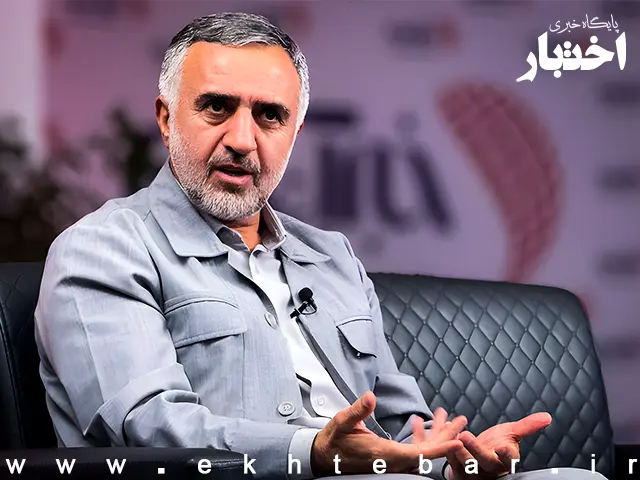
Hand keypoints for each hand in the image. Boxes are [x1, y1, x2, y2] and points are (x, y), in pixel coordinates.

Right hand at [311, 392, 464, 475]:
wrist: (324, 457)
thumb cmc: (334, 440)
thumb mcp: (342, 422)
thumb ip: (358, 410)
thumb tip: (370, 397)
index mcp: (383, 454)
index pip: (418, 454)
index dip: (439, 449)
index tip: (457, 442)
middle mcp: (391, 461)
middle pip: (426, 452)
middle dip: (446, 437)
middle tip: (462, 422)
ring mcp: (392, 461)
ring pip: (421, 451)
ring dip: (437, 436)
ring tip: (452, 421)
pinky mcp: (390, 458)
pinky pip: (412, 450)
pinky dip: (422, 438)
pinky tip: (424, 425)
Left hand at [446, 412, 551, 479]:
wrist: (476, 455)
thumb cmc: (496, 444)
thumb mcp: (511, 434)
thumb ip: (527, 426)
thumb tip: (547, 417)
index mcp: (505, 461)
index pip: (508, 460)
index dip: (506, 455)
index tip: (504, 447)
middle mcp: (489, 468)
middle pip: (483, 462)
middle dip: (475, 450)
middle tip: (466, 436)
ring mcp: (473, 471)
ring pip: (464, 464)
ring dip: (457, 452)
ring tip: (453, 438)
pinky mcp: (457, 470)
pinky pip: (449, 459)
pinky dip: (445, 446)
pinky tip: (442, 431)